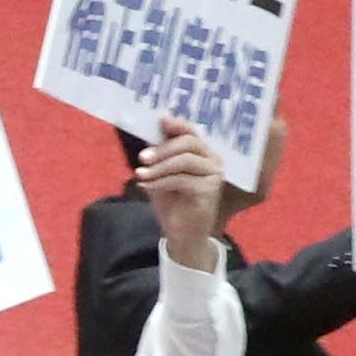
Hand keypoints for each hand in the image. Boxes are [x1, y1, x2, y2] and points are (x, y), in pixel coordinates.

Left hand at [136, 119, 229, 265]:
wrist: (181, 235)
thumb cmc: (172, 203)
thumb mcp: (161, 174)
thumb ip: (159, 155)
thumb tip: (149, 133)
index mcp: (203, 153)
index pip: (192, 132)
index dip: (177, 124)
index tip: (161, 120)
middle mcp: (214, 160)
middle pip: (188, 143)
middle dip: (162, 149)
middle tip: (142, 157)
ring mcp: (215, 175)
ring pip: (184, 161)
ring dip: (158, 167)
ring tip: (140, 174)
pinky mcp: (210, 191)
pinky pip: (182, 180)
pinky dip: (160, 182)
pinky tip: (146, 186)